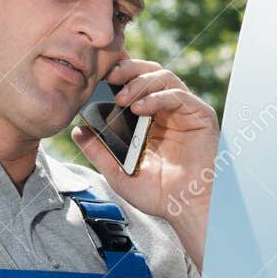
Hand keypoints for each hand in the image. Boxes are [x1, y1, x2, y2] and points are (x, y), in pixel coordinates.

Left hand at [70, 58, 217, 264]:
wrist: (186, 207)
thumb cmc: (159, 194)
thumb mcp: (118, 172)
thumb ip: (98, 151)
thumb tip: (76, 131)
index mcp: (148, 119)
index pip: (133, 83)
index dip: (117, 74)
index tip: (97, 76)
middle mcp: (167, 110)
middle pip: (148, 72)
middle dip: (127, 70)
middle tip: (108, 77)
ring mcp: (184, 111)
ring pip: (163, 77)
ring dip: (140, 82)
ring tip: (122, 98)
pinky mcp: (200, 114)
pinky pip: (178, 94)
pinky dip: (157, 96)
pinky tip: (140, 108)